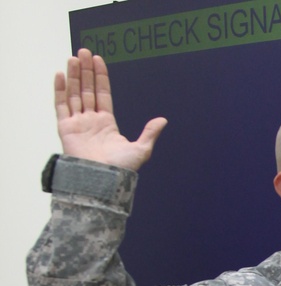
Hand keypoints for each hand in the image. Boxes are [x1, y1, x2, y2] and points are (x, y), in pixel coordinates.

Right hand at [55, 48, 166, 169]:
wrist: (103, 181)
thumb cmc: (121, 169)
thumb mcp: (141, 149)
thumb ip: (149, 133)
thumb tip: (163, 120)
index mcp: (107, 124)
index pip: (102, 94)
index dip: (100, 77)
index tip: (98, 60)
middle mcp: (91, 121)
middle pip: (87, 90)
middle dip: (86, 71)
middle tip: (84, 52)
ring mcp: (78, 124)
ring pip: (74, 94)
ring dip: (74, 76)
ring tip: (74, 58)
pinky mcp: (65, 128)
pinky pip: (61, 105)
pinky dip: (60, 90)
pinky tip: (60, 75)